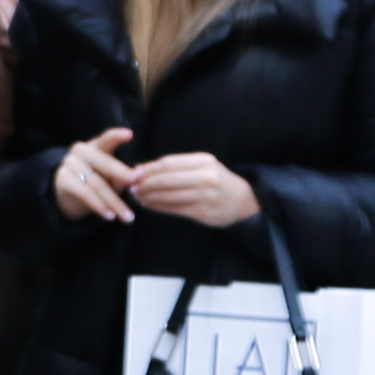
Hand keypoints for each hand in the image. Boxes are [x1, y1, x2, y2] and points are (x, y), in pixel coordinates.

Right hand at [51, 126, 138, 223]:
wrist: (67, 195)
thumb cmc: (96, 182)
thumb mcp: (111, 178)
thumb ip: (122, 176)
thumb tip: (137, 177)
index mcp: (96, 146)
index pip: (106, 139)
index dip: (116, 136)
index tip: (129, 134)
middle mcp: (81, 151)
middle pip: (104, 163)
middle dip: (122, 174)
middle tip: (135, 182)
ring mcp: (69, 164)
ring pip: (96, 183)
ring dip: (114, 202)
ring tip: (127, 216)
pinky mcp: (63, 180)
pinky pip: (84, 193)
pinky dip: (99, 206)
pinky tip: (109, 216)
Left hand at [125, 150, 259, 227]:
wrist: (243, 200)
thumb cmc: (216, 180)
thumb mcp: (202, 166)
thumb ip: (176, 167)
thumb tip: (142, 168)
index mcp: (203, 161)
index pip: (169, 163)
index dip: (148, 168)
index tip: (133, 172)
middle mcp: (206, 176)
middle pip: (167, 179)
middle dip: (146, 183)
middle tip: (131, 186)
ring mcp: (206, 196)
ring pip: (169, 196)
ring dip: (149, 197)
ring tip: (137, 196)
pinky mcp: (203, 212)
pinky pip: (175, 209)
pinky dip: (158, 207)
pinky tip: (149, 205)